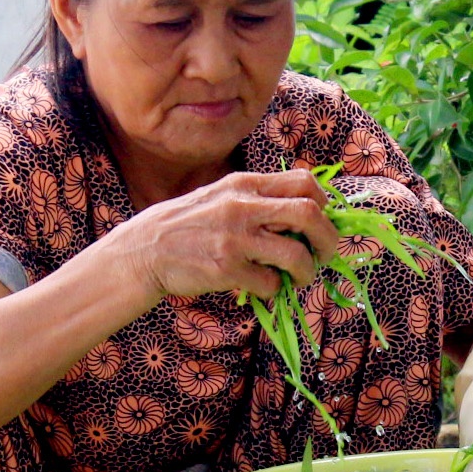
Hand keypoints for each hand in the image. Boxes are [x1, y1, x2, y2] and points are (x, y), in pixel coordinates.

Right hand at [101, 169, 338, 304]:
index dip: (323, 204)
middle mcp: (242, 206)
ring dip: (306, 271)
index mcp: (244, 184)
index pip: (303, 182)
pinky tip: (263, 287)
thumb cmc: (188, 224)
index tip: (320, 221)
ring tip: (299, 277)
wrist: (145, 251)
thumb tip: (306, 211)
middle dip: (328, 238)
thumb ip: (257, 198)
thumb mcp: (221, 196)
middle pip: (309, 214)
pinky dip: (274, 289)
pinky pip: (270, 283)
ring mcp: (234, 238)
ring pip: (296, 254)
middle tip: (324, 254)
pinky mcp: (226, 269)